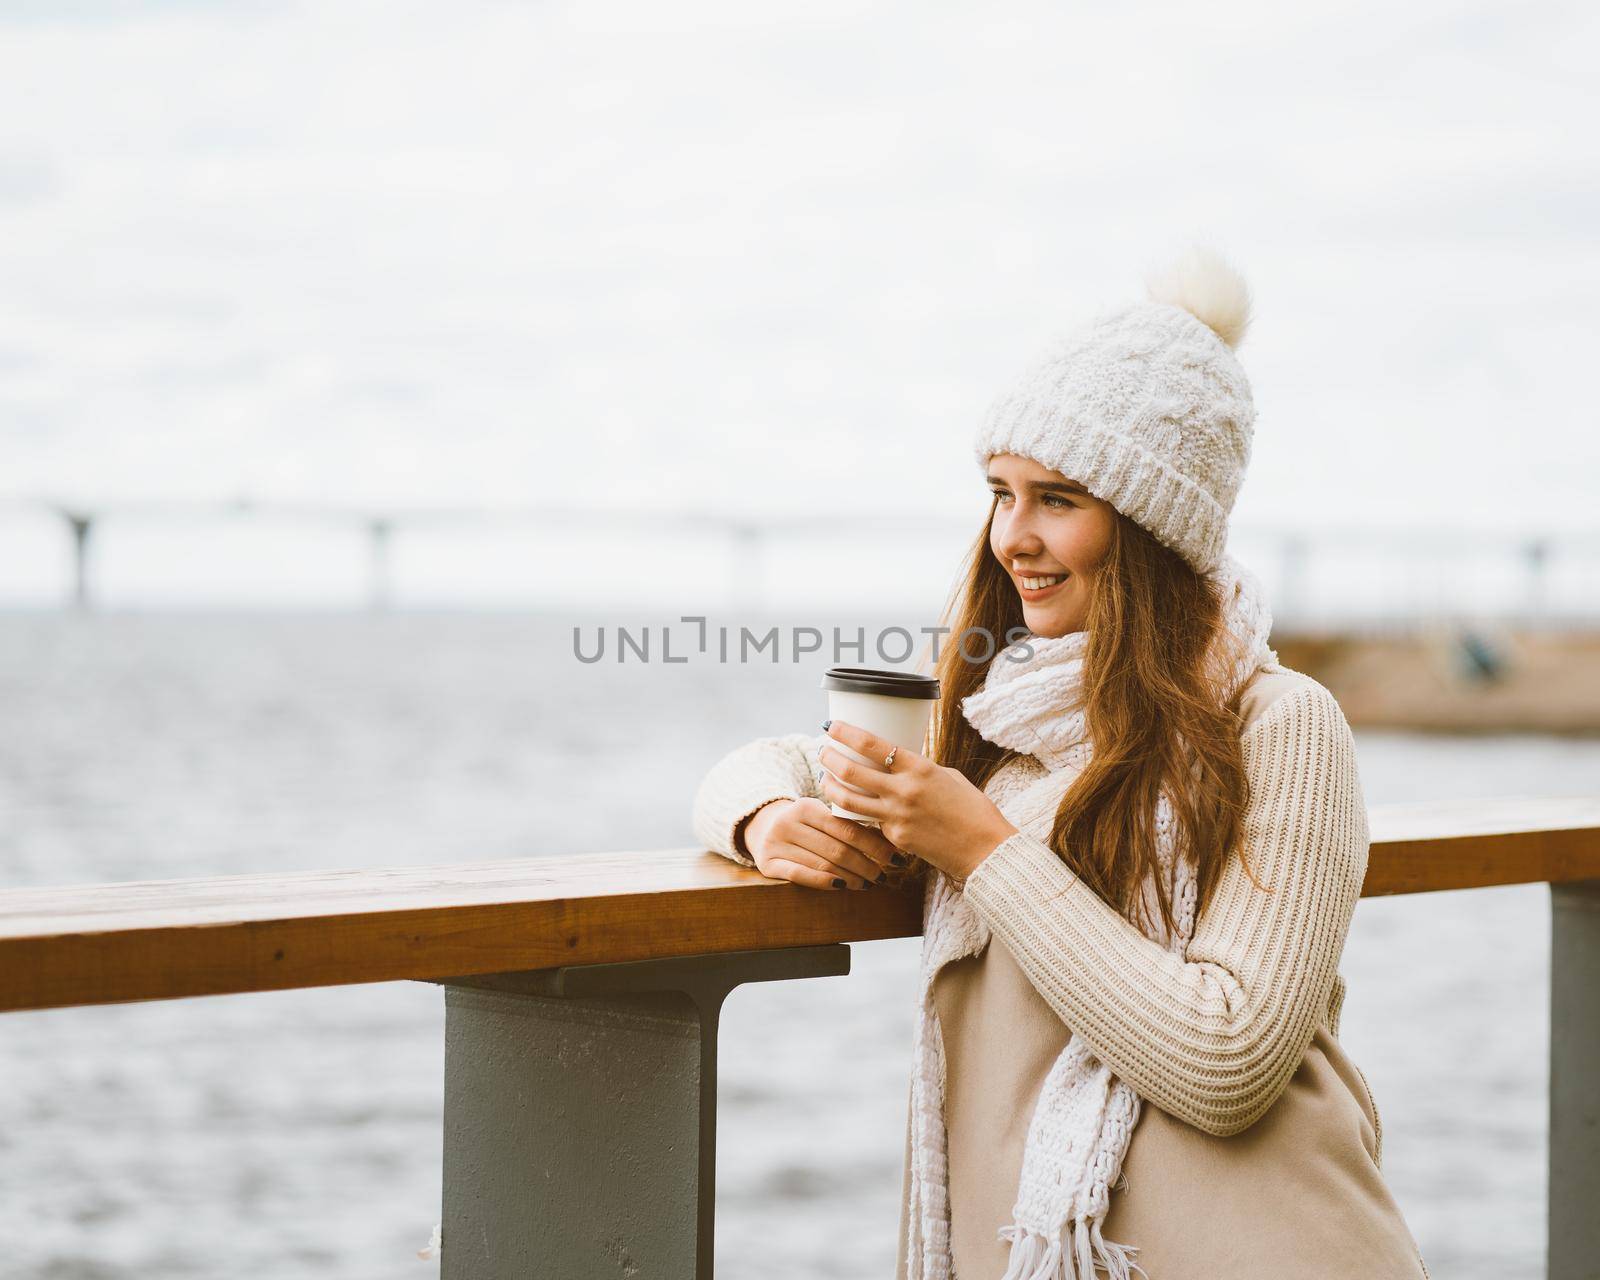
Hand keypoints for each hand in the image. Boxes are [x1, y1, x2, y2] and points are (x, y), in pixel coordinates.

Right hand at [740, 796, 906, 889]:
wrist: (762, 828)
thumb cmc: (805, 825)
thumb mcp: (820, 815)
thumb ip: (847, 824)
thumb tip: (890, 842)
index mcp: (807, 806)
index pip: (847, 829)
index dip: (874, 845)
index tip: (894, 857)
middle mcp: (789, 822)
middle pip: (837, 848)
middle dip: (865, 864)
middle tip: (883, 875)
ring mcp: (776, 843)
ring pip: (822, 863)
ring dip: (850, 877)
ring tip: (868, 883)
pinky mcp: (767, 864)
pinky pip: (800, 874)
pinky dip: (824, 881)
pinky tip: (842, 886)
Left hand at [817, 720, 1017, 886]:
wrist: (985, 848)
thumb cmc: (972, 808)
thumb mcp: (946, 777)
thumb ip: (918, 770)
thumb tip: (897, 766)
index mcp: (919, 768)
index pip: (872, 745)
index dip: (846, 733)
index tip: (831, 726)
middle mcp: (904, 791)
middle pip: (851, 772)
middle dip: (830, 758)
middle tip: (822, 751)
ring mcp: (897, 817)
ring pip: (849, 800)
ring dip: (831, 786)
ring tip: (824, 778)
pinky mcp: (895, 838)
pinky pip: (869, 822)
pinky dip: (857, 813)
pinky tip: (849, 807)